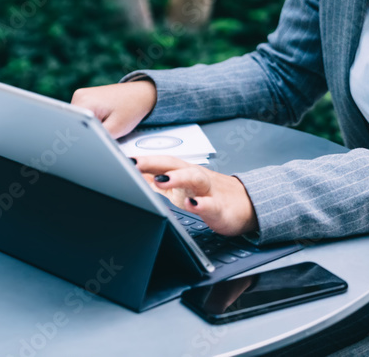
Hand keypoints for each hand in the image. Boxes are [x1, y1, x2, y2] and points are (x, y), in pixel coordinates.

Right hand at [71, 80, 156, 139]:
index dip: (77, 140)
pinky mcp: (87, 99)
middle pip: (74, 124)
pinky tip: (106, 120)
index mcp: (83, 102)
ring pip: (80, 121)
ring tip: (107, 124)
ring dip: (89, 127)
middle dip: (85, 133)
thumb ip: (97, 138)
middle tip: (102, 136)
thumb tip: (84, 146)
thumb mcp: (115, 128)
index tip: (86, 148)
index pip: (71, 127)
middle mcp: (79, 96)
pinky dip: (93, 122)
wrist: (142, 94)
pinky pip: (85, 115)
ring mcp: (82, 96)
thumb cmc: (132, 109)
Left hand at [133, 155, 258, 237]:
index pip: (161, 162)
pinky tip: (193, 205)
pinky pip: (212, 204)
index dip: (142, 160)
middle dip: (153, 163)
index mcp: (185, 172)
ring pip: (194, 178)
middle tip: (133, 165)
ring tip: (160, 181)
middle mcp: (196, 177)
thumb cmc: (211, 195)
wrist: (248, 205)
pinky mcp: (221, 208)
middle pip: (174, 164)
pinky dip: (202, 204)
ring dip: (177, 178)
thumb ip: (161, 180)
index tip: (121, 160)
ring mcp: (209, 191)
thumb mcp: (183, 187)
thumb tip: (135, 176)